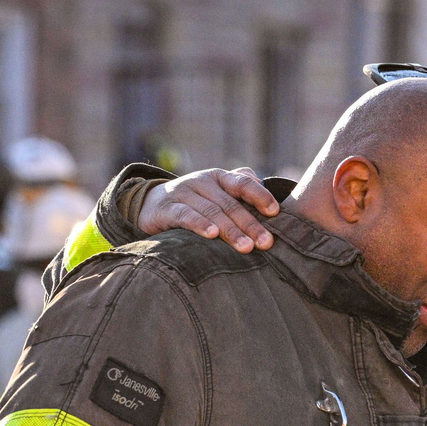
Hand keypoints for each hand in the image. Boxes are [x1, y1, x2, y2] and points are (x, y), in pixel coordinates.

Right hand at [136, 168, 278, 252]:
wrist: (151, 204)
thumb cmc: (194, 202)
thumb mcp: (216, 192)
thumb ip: (240, 188)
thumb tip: (267, 188)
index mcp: (219, 178)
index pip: (243, 183)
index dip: (260, 196)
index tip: (275, 212)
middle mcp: (203, 181)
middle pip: (230, 203)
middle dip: (250, 224)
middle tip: (266, 243)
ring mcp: (185, 193)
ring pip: (212, 211)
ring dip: (230, 230)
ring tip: (246, 248)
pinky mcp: (168, 208)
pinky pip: (186, 215)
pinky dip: (199, 224)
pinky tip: (211, 235)